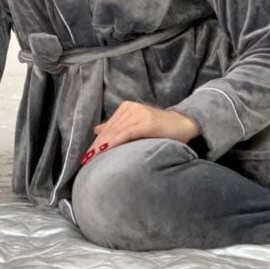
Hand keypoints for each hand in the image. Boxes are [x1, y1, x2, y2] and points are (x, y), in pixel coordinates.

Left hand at [79, 101, 200, 166]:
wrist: (183, 124)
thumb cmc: (161, 128)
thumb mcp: (137, 125)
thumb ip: (118, 127)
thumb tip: (97, 130)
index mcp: (126, 108)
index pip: (108, 127)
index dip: (96, 142)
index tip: (86, 156)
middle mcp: (131, 108)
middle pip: (109, 130)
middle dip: (96, 146)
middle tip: (85, 161)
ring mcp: (138, 113)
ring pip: (115, 132)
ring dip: (102, 146)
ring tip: (92, 159)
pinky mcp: (146, 121)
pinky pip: (126, 133)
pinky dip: (114, 142)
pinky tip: (105, 150)